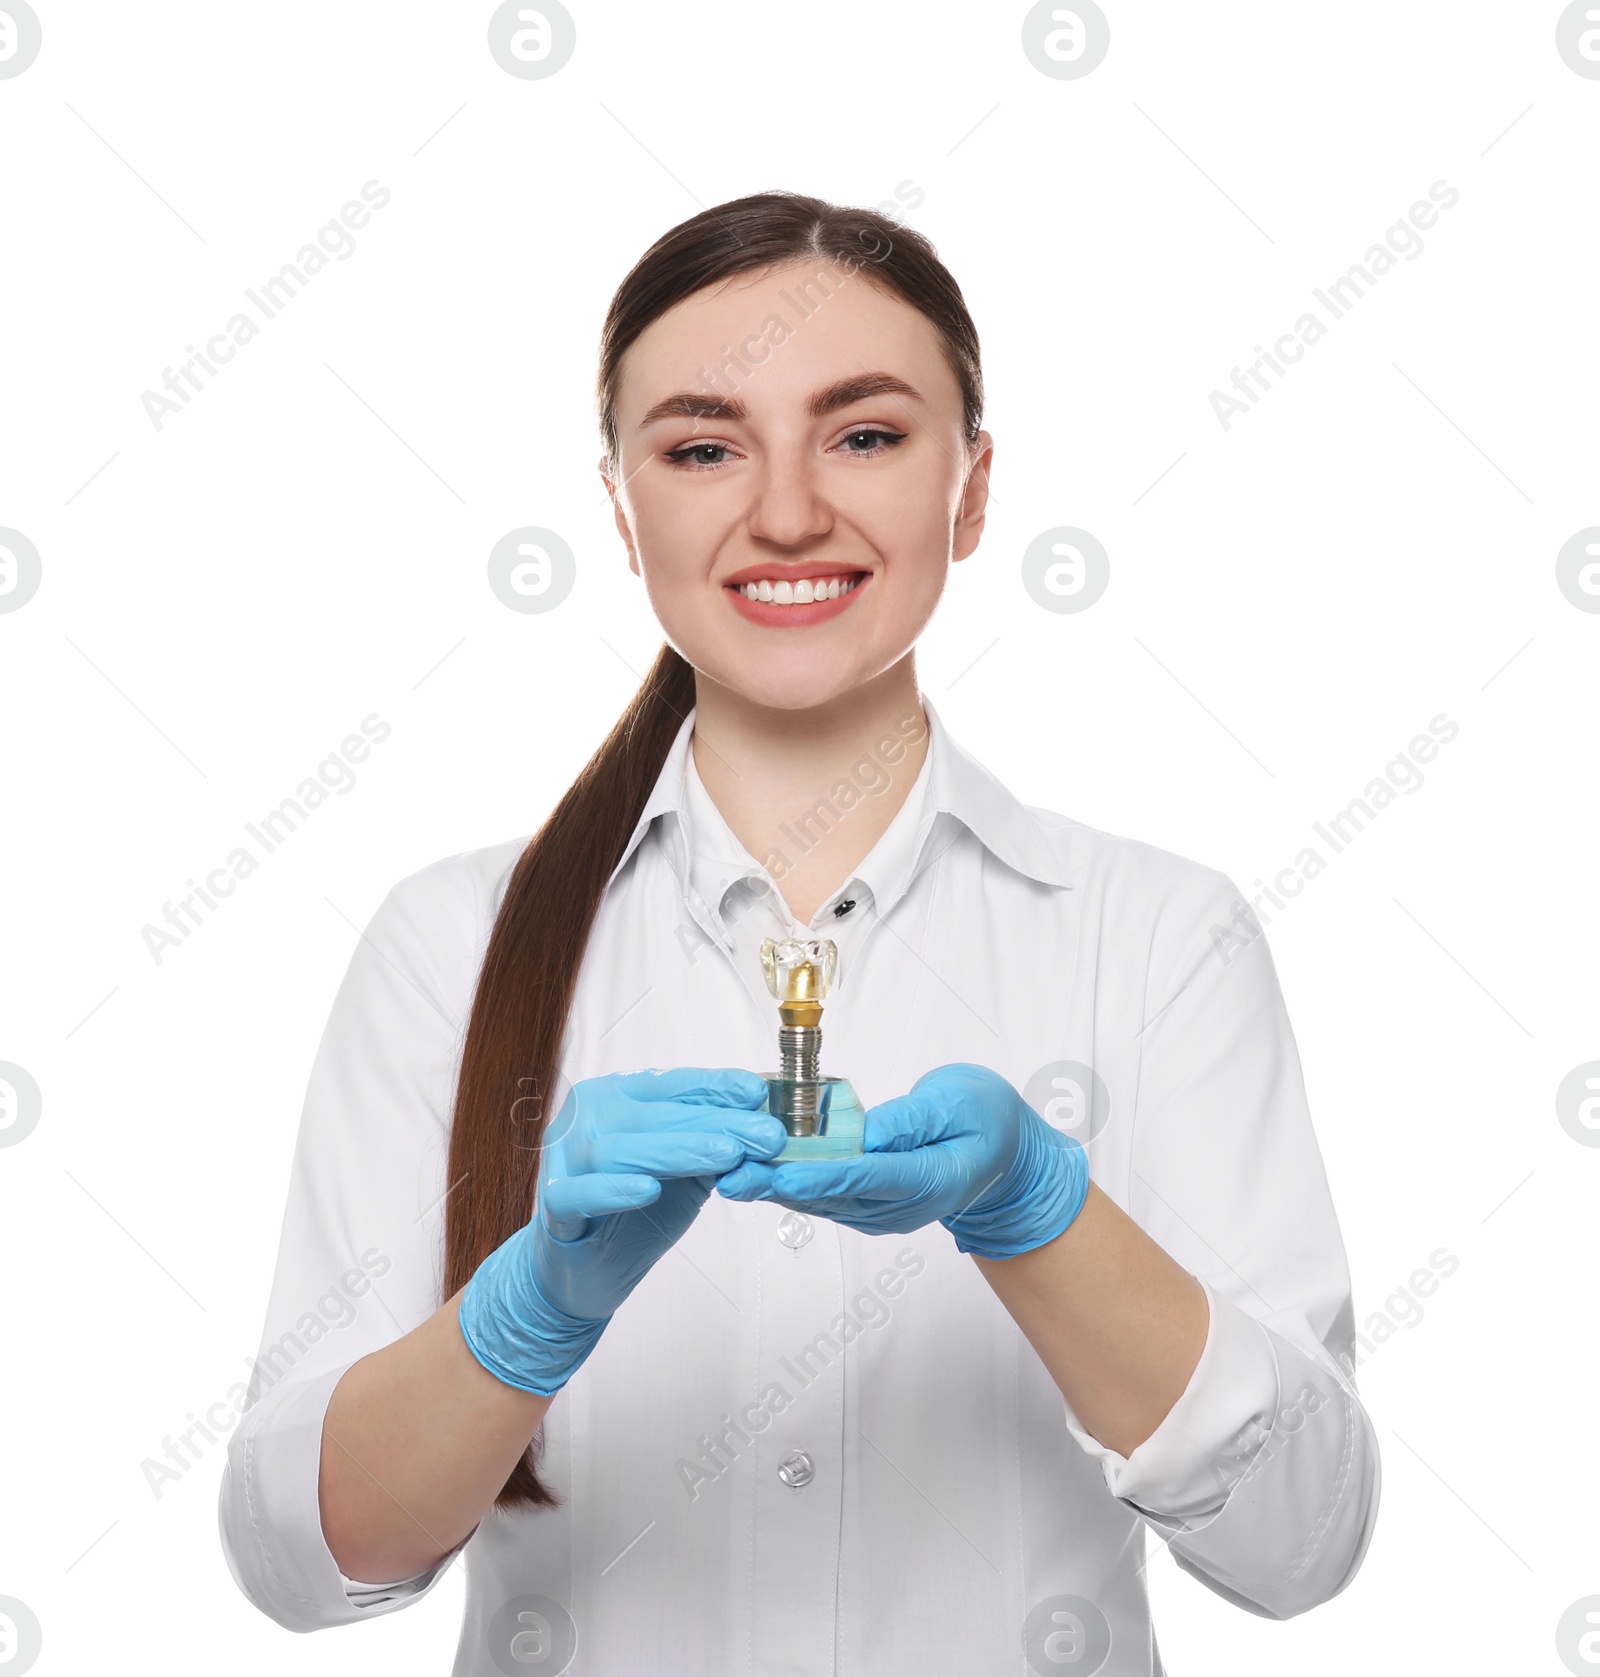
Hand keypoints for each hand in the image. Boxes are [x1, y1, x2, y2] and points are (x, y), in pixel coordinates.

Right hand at [459, 1068, 786, 1392]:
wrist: (586, 1269)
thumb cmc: (637, 1211)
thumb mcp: (686, 1174)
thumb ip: (715, 1147)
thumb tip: (767, 1126)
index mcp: (618, 1098)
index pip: (671, 1085)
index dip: (715, 1086)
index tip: (759, 1092)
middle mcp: (589, 1119)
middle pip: (654, 1116)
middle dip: (716, 1123)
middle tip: (768, 1134)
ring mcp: (565, 1160)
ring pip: (620, 1150)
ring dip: (677, 1151)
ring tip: (727, 1155)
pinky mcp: (553, 1206)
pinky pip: (578, 1194)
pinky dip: (613, 1190)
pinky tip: (649, 1189)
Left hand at [715, 1063, 1088, 1259]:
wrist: (1002, 1156)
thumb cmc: (983, 1120)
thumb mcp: (960, 1102)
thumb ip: (914, 1119)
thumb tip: (869, 1132)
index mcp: (930, 1180)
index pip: (867, 1178)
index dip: (819, 1175)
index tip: (779, 1170)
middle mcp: (900, 1207)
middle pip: (832, 1197)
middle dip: (778, 1185)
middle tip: (731, 1174)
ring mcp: (882, 1213)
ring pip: (821, 1202)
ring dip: (774, 1188)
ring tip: (729, 1173)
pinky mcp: (867, 1207)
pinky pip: (823, 1197)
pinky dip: (789, 1183)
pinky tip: (754, 1172)